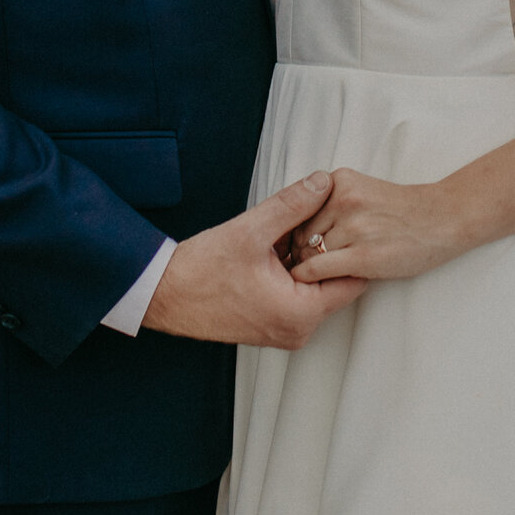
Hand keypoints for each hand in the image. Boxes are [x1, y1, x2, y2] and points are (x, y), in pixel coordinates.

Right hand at [142, 172, 366, 347]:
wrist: (163, 294)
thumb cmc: (199, 272)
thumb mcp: (252, 230)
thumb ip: (293, 205)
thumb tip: (322, 184)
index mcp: (301, 313)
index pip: (352, 279)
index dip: (348, 247)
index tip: (340, 224)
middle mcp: (297, 330)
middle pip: (333, 283)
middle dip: (323, 251)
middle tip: (304, 224)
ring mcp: (284, 331)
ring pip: (313, 288)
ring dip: (303, 260)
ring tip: (280, 238)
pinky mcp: (271, 326)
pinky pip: (295, 296)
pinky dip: (289, 273)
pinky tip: (270, 253)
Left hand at [286, 168, 472, 283]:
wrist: (443, 219)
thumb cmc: (403, 211)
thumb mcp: (361, 190)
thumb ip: (331, 202)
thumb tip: (297, 228)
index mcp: (340, 181)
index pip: (297, 210)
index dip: (295, 232)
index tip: (296, 246)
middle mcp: (343, 199)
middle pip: (300, 232)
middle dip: (301, 251)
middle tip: (307, 264)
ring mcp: (354, 227)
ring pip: (308, 253)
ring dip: (309, 267)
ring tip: (321, 274)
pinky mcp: (362, 255)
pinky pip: (317, 270)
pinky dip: (311, 279)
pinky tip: (320, 283)